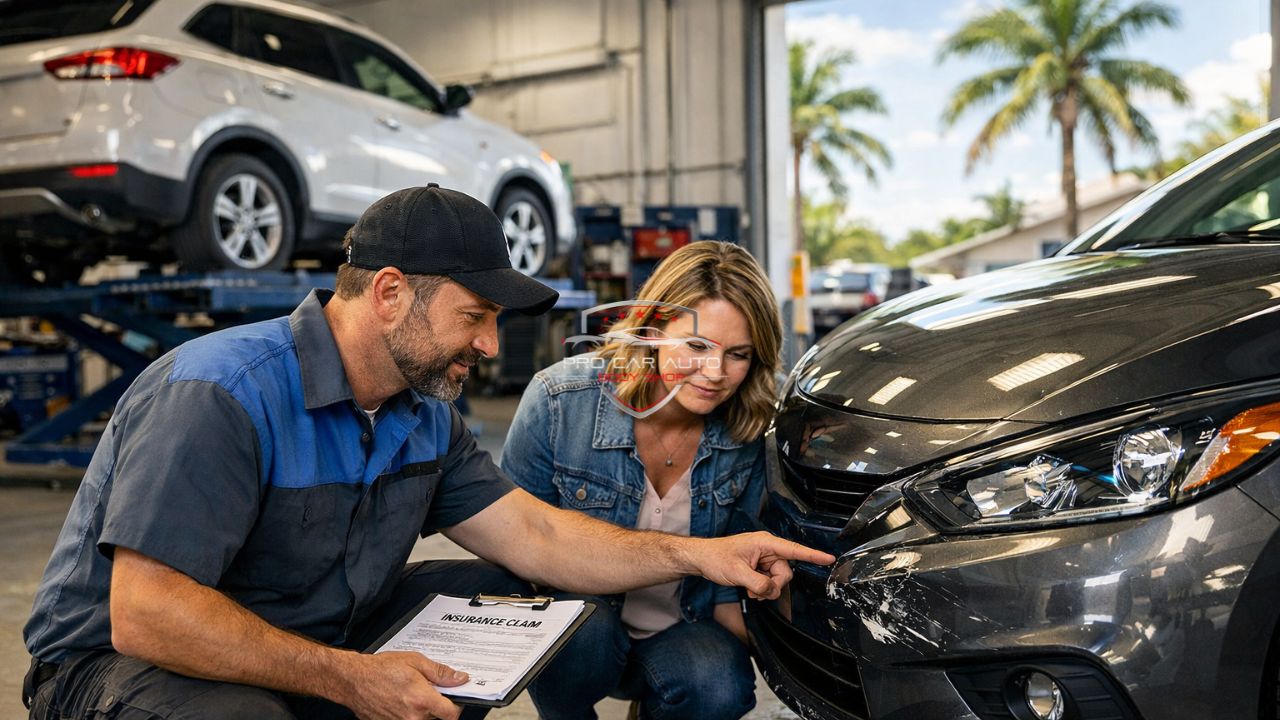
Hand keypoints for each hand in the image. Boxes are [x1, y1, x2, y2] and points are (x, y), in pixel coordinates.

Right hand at [339, 651, 467, 719]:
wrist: (353, 680)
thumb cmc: (380, 669)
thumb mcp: (415, 661)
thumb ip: (440, 673)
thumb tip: (459, 679)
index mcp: (421, 700)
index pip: (452, 714)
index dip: (457, 705)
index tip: (456, 697)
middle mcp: (412, 717)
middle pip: (437, 717)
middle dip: (437, 703)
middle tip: (428, 688)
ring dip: (422, 709)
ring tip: (411, 692)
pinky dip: (409, 713)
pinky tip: (401, 700)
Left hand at [694, 532, 834, 600]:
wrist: (702, 559)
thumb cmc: (716, 557)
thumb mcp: (737, 572)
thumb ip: (758, 583)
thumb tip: (772, 591)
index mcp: (765, 543)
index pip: (794, 549)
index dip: (813, 555)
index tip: (829, 558)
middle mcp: (768, 549)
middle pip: (786, 572)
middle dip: (773, 585)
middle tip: (756, 590)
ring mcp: (764, 558)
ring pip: (778, 579)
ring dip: (766, 589)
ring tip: (749, 588)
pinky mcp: (761, 566)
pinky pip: (771, 581)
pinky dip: (762, 588)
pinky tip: (750, 588)